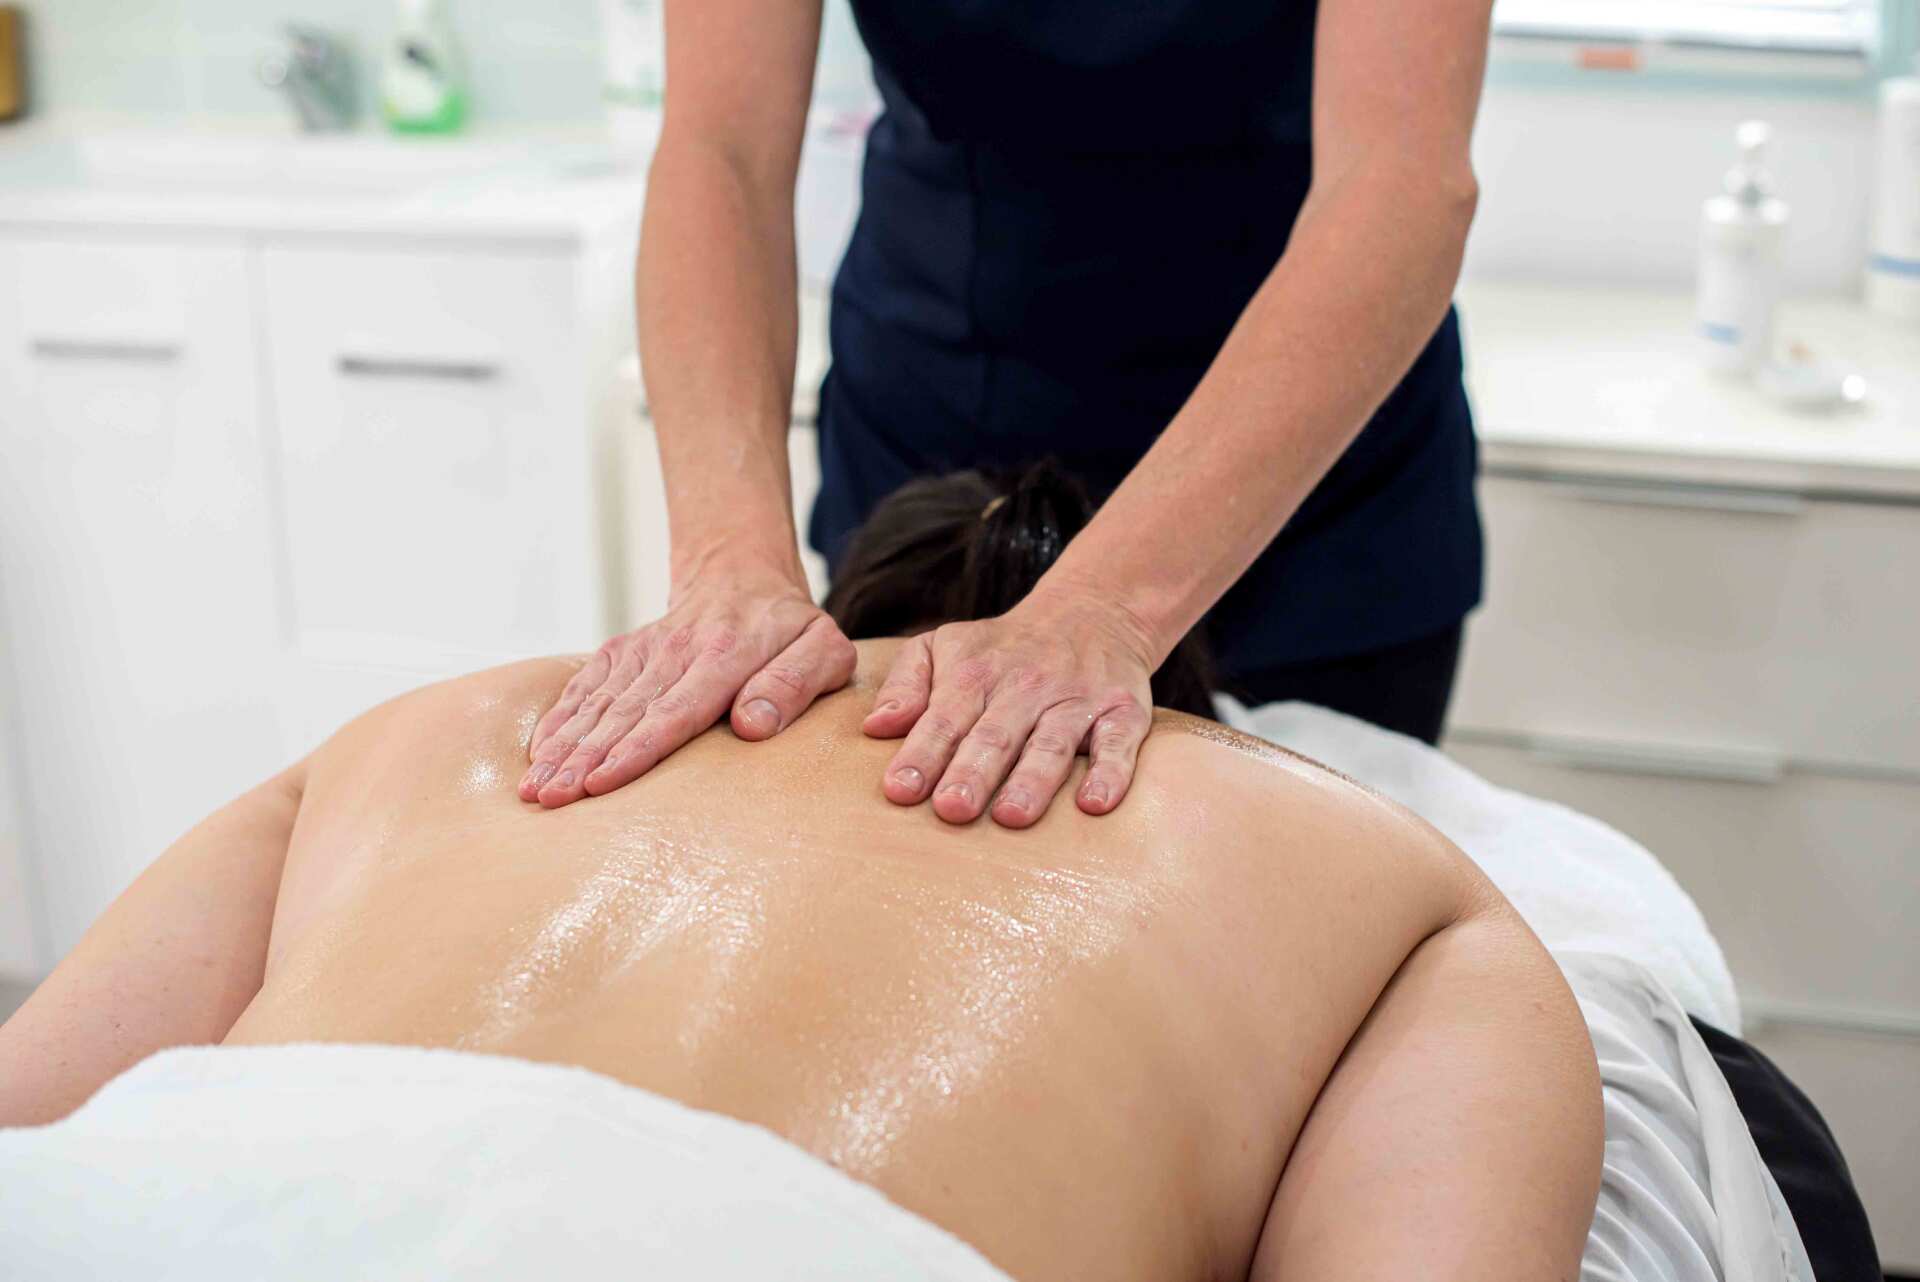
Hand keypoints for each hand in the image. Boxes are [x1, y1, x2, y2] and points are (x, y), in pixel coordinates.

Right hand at [520, 568, 855, 806]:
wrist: (742, 573)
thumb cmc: (790, 628)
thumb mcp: (822, 650)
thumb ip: (794, 684)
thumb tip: (752, 726)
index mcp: (725, 656)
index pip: (675, 711)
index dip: (636, 750)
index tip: (602, 783)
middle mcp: (676, 651)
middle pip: (625, 713)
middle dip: (584, 759)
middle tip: (552, 799)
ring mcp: (644, 649)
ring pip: (598, 703)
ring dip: (563, 746)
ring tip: (535, 788)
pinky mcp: (623, 650)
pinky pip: (586, 686)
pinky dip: (559, 718)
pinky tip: (538, 752)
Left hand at [863, 589, 1157, 827]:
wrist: (1093, 611)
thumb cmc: (1003, 648)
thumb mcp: (944, 646)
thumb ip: (906, 685)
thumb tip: (875, 729)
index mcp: (975, 673)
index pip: (944, 717)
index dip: (922, 753)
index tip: (899, 791)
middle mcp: (1026, 687)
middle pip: (995, 734)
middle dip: (972, 771)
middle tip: (950, 810)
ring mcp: (1076, 701)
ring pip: (1052, 743)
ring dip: (1032, 780)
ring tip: (1011, 816)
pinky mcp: (1123, 713)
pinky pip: (1118, 745)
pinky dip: (1110, 773)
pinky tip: (1095, 805)